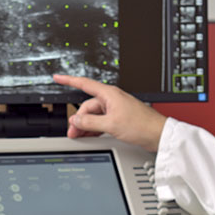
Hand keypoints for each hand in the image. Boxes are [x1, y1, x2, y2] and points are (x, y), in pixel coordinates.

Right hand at [53, 74, 167, 151]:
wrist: (157, 134)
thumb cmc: (141, 125)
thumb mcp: (111, 124)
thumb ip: (90, 122)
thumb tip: (76, 121)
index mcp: (109, 94)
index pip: (84, 84)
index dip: (68, 80)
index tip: (57, 77)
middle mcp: (111, 100)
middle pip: (87, 106)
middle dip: (78, 119)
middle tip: (73, 132)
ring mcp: (115, 109)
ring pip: (94, 116)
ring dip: (86, 126)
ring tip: (79, 136)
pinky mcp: (119, 119)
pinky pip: (101, 122)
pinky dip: (94, 128)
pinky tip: (90, 136)